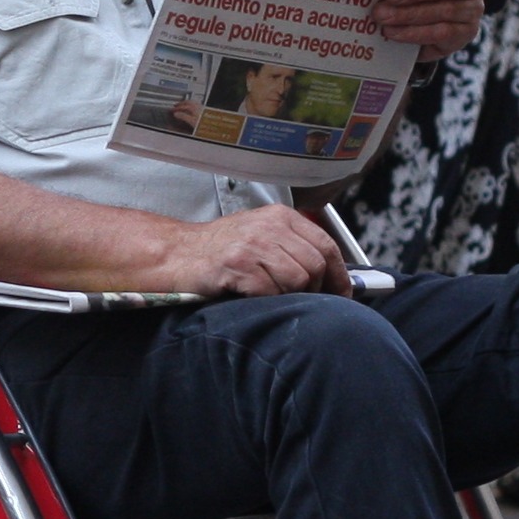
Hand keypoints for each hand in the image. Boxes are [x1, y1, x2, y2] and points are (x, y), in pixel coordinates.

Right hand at [132, 205, 346, 299]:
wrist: (177, 254)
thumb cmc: (219, 250)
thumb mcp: (261, 236)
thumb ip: (293, 248)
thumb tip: (332, 277)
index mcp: (280, 217)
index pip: (327, 245)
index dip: (338, 276)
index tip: (341, 294)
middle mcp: (269, 226)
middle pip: (315, 265)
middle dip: (313, 290)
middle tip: (299, 301)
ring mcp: (253, 244)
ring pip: (297, 280)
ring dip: (287, 296)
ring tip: (267, 295)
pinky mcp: (238, 265)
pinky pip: (271, 292)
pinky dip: (265, 300)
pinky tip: (249, 295)